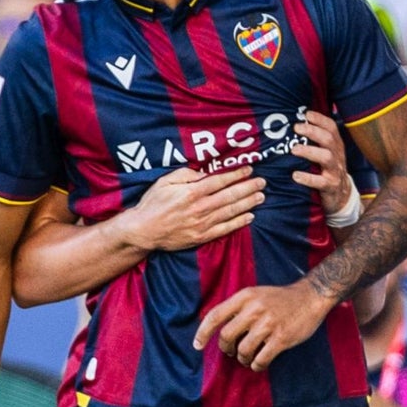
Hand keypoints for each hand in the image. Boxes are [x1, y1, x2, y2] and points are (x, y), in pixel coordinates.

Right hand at [122, 166, 265, 251]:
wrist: (143, 230)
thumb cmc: (153, 203)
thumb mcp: (165, 181)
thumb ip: (186, 175)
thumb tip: (204, 174)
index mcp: (191, 192)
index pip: (220, 181)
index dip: (236, 175)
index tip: (249, 170)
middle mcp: (200, 208)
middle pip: (230, 196)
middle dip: (248, 188)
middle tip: (262, 182)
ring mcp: (202, 224)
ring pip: (231, 212)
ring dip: (248, 203)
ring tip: (261, 196)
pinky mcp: (201, 237)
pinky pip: (225, 229)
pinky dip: (239, 222)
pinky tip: (250, 216)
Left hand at [192, 278, 335, 370]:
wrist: (311, 296)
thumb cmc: (280, 298)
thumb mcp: (256, 294)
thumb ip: (238, 307)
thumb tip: (218, 328)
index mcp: (245, 296)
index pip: (215, 315)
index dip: (203, 333)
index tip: (197, 346)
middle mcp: (254, 309)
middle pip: (227, 336)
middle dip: (226, 349)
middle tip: (232, 352)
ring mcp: (268, 324)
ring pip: (243, 350)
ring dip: (243, 358)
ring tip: (248, 357)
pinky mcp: (281, 338)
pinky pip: (261, 359)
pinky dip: (257, 366)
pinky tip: (260, 364)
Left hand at [291, 109, 351, 215]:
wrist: (342, 196)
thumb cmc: (328, 170)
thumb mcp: (327, 153)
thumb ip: (316, 140)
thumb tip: (296, 122)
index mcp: (336, 145)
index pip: (331, 128)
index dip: (320, 119)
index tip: (306, 114)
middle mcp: (337, 156)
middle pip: (328, 139)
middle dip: (312, 131)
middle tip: (296, 128)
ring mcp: (335, 171)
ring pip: (326, 157)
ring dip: (309, 151)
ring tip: (293, 149)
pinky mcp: (330, 186)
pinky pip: (320, 182)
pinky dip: (307, 178)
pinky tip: (295, 175)